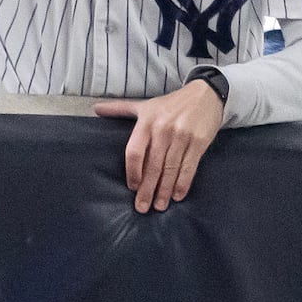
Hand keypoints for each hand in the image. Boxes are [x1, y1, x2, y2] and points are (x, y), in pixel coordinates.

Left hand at [94, 80, 225, 213]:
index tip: (132, 188)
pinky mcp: (199, 142)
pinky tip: (177, 196)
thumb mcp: (145, 105)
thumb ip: (120, 109)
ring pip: (171, 169)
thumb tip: (96, 109)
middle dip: (147, 189)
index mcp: (146, 122)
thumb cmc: (171, 103)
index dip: (133, 172)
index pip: (135, 152)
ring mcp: (182, 136)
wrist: (205, 94)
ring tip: (159, 206)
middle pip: (153, 165)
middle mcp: (163, 130)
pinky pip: (189, 167)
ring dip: (164, 190)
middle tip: (142, 207)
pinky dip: (183, 183)